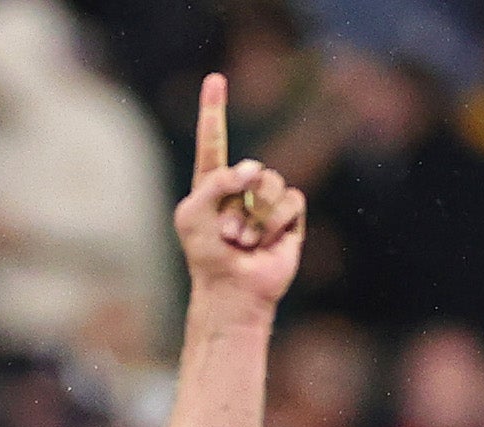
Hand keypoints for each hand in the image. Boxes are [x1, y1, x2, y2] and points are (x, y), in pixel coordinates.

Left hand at [173, 74, 305, 309]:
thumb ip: (214, 182)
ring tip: (244, 242)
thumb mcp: (192, 215)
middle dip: (237, 202)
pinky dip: (275, 222)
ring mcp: (265, 202)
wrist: (232, 289)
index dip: (214, 110)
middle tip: (227, 235)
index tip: (216, 79)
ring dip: (256, 216)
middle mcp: (240, 189)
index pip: (213, 141)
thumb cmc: (205, 256)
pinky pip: (291, 201)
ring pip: (272, 183)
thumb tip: (252, 171)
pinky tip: (265, 243)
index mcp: (211, 185)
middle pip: (251, 168)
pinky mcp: (289, 217)